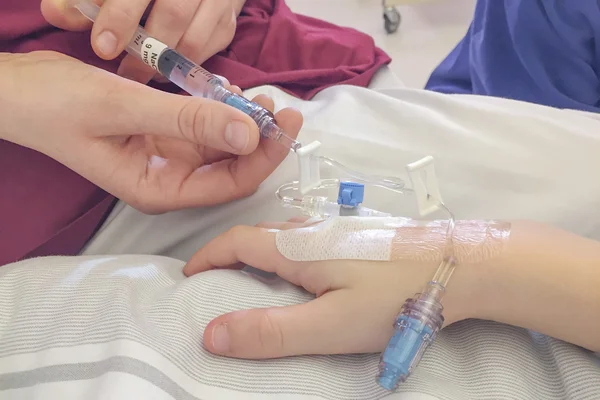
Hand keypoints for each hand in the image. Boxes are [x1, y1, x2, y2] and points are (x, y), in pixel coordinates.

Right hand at [0, 51, 300, 212]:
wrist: (20, 91)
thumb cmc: (57, 106)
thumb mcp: (124, 108)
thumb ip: (188, 121)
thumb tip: (250, 133)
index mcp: (158, 188)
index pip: (228, 184)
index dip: (262, 157)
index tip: (284, 123)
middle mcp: (168, 178)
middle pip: (231, 166)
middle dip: (260, 139)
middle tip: (281, 105)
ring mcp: (167, 156)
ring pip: (220, 145)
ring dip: (243, 121)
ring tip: (259, 94)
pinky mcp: (163, 134)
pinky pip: (203, 126)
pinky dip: (220, 110)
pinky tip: (230, 91)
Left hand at [41, 0, 244, 82]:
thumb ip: (81, 0)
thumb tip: (55, 15)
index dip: (120, 17)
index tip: (103, 47)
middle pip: (174, 14)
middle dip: (147, 51)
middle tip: (125, 72)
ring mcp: (218, 0)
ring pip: (196, 37)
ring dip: (168, 64)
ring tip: (144, 78)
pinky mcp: (229, 20)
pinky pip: (213, 47)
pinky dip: (189, 63)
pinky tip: (169, 71)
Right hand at [183, 219, 472, 358]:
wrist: (460, 267)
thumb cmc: (394, 297)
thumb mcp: (329, 324)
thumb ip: (271, 331)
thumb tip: (211, 333)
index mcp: (297, 247)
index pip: (236, 241)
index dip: (207, 256)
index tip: (190, 276)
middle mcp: (312, 229)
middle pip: (257, 236)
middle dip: (229, 256)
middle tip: (218, 285)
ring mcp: (338, 228)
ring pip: (284, 236)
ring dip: (259, 253)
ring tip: (254, 282)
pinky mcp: (358, 234)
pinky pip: (307, 239)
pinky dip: (286, 254)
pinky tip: (305, 274)